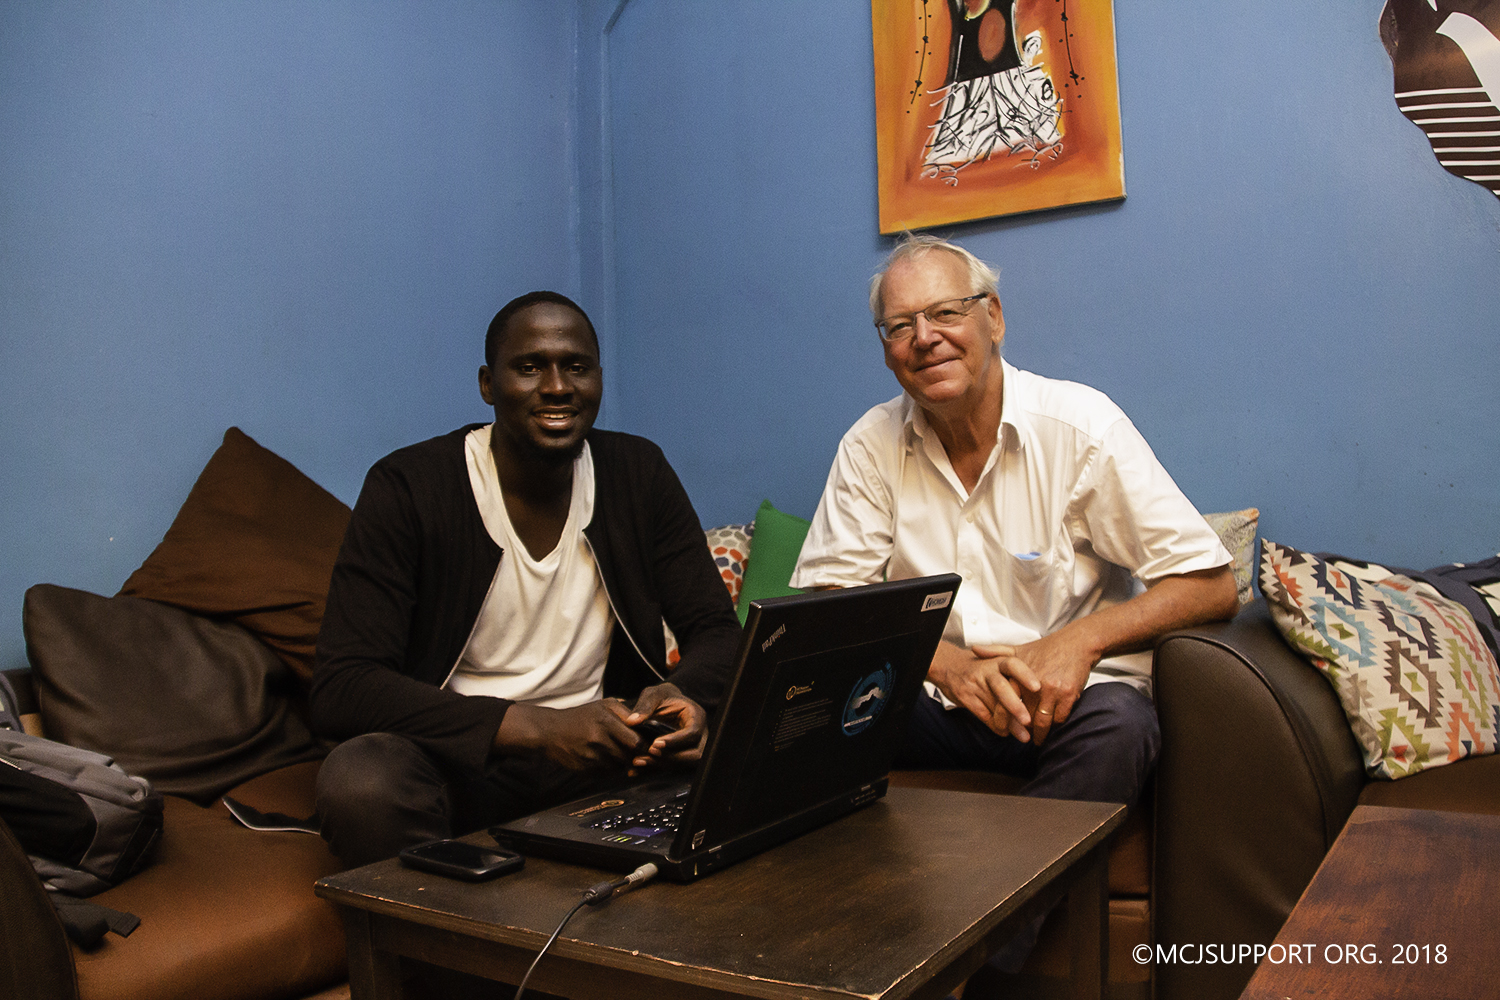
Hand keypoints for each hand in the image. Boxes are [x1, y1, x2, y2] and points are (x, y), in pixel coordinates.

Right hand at [494, 700, 639, 770]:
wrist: (550, 731)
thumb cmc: (581, 716)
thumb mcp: (604, 705)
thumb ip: (626, 712)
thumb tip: (646, 725)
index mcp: (606, 721)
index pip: (636, 742)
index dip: (644, 746)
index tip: (646, 746)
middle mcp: (598, 740)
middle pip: (629, 757)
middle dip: (634, 756)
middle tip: (634, 752)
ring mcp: (590, 757)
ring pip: (618, 768)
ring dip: (621, 763)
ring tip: (615, 753)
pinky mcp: (584, 770)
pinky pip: (606, 774)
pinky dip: (608, 769)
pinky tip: (603, 758)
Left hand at [623, 683, 707, 771]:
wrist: (665, 704)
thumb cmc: (662, 697)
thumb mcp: (653, 694)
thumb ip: (645, 705)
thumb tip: (632, 721)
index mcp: (696, 717)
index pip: (693, 733)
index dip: (676, 741)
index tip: (655, 744)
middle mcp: (699, 735)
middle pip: (694, 754)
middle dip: (671, 757)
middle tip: (649, 753)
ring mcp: (691, 748)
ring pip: (684, 765)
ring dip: (662, 765)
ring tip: (639, 761)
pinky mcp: (680, 756)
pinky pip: (672, 767)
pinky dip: (655, 770)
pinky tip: (636, 769)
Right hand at [925, 641, 1039, 741]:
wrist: (950, 666)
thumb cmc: (983, 669)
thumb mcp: (998, 663)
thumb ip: (1017, 677)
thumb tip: (1039, 702)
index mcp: (998, 661)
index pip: (1013, 665)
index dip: (1025, 675)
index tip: (1037, 687)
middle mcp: (986, 671)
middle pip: (1001, 688)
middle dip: (1015, 706)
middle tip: (1028, 721)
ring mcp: (975, 684)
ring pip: (992, 706)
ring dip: (1009, 724)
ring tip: (1023, 735)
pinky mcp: (965, 697)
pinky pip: (983, 715)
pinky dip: (996, 726)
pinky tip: (1005, 731)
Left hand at [974, 628, 1095, 745]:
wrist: (1076, 644)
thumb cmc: (1045, 649)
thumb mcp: (1018, 649)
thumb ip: (996, 651)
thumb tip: (974, 649)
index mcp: (1019, 674)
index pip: (1008, 702)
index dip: (1006, 717)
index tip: (1004, 726)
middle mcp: (1034, 683)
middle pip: (1025, 716)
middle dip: (1022, 729)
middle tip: (1021, 738)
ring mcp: (1052, 690)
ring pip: (1043, 721)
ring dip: (1040, 733)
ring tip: (1036, 739)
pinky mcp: (1069, 695)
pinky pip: (1060, 718)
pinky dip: (1056, 725)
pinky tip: (1052, 728)